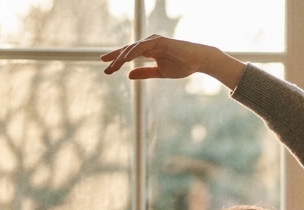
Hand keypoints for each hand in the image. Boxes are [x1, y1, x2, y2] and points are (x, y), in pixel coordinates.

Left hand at [100, 35, 243, 88]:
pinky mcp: (160, 41)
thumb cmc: (182, 66)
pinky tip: (125, 59)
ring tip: (113, 66)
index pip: (129, 55)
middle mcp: (149, 44)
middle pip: (127, 50)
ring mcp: (154, 41)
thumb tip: (128, 75)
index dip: (117, 60)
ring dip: (122, 57)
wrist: (198, 61)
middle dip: (115, 59)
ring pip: (133, 48)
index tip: (106, 68)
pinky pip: (143, 47)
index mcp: (148, 51)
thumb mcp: (159, 72)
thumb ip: (144, 73)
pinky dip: (133, 52)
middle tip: (105, 67)